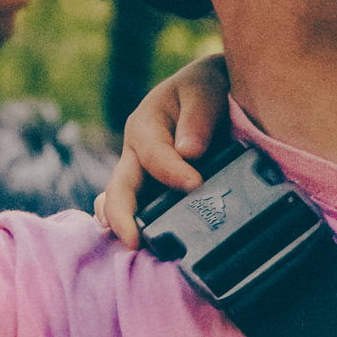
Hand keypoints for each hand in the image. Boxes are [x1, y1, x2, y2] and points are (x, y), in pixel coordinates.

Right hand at [96, 51, 231, 243]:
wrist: (216, 93)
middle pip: (120, 188)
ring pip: (122, 205)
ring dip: (123, 226)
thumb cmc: (206, 87)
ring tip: (132, 249)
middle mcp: (136, 156)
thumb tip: (189, 152)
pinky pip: (138, 213)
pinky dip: (134, 229)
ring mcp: (143, 179)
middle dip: (122, 215)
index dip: (172, 171)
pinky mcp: (156, 194)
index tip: (195, 183)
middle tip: (133, 241)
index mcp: (143, 127)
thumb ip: (198, 117)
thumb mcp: (203, 89)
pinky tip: (143, 249)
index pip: (153, 155)